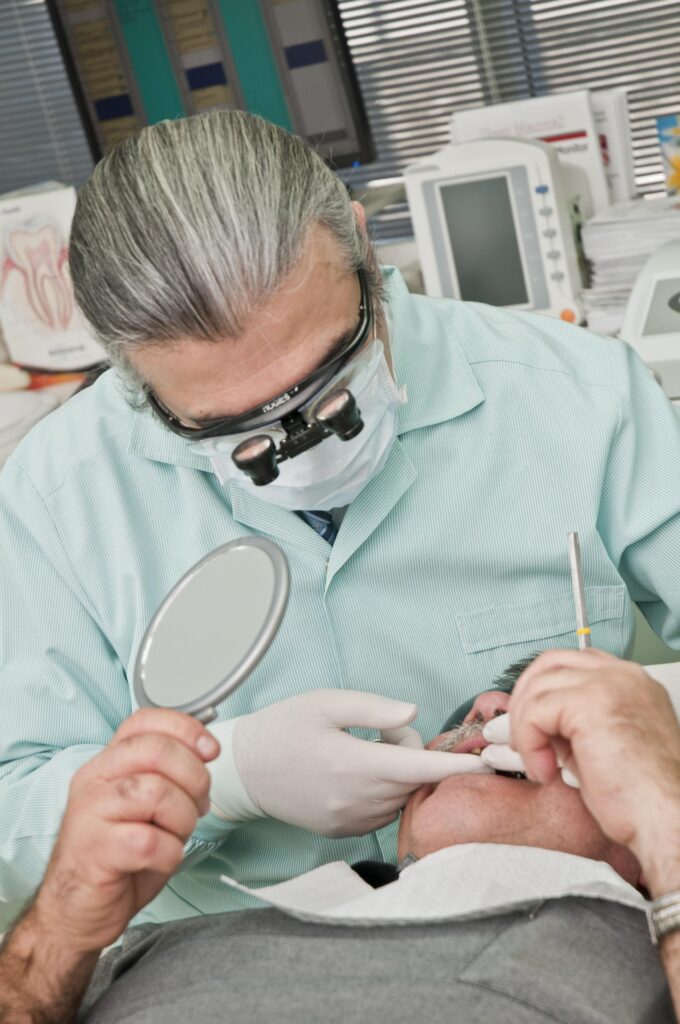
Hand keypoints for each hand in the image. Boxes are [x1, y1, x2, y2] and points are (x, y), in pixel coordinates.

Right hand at [34, 708, 219, 953]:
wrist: (77, 910)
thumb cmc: (117, 856)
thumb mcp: (143, 805)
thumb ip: (166, 775)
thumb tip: (206, 752)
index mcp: (107, 763)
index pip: (145, 721)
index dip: (185, 728)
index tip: (210, 749)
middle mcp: (94, 780)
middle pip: (157, 750)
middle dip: (194, 777)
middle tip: (197, 804)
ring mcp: (90, 814)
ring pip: (157, 793)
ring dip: (183, 819)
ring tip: (174, 835)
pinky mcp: (96, 851)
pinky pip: (152, 841)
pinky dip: (171, 853)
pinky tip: (160, 859)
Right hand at [210, 689, 490, 836]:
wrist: (246, 772)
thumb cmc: (284, 728)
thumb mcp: (325, 703)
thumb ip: (373, 708)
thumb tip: (414, 714)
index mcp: (352, 763)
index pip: (418, 766)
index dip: (455, 763)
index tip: (488, 762)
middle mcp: (356, 799)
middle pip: (414, 778)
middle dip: (412, 753)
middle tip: (377, 733)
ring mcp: (352, 820)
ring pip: (401, 795)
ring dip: (398, 773)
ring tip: (360, 753)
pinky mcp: (347, 831)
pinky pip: (385, 809)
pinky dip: (384, 790)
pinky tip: (354, 774)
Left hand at [483, 649, 679, 875]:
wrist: (665, 821)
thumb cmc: (641, 798)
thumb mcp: (601, 745)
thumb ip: (572, 724)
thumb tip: (536, 722)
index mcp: (631, 683)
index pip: (571, 663)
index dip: (543, 690)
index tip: (531, 725)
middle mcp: (624, 675)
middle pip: (549, 663)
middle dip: (524, 700)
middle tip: (520, 740)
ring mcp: (610, 684)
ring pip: (538, 687)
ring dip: (525, 728)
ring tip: (539, 765)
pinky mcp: (591, 703)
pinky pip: (535, 711)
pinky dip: (529, 742)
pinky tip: (545, 771)